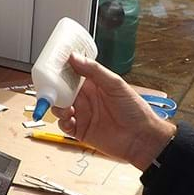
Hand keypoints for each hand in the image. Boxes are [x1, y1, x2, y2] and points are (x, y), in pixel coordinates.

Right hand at [52, 54, 175, 170]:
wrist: (141, 138)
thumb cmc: (135, 110)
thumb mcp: (115, 84)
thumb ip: (93, 71)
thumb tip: (74, 57)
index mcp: (94, 85)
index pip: (72, 74)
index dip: (61, 70)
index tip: (52, 65)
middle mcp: (86, 99)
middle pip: (62, 91)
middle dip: (54, 89)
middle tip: (51, 88)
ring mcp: (83, 115)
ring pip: (60, 108)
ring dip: (58, 106)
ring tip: (66, 107)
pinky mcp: (81, 131)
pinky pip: (64, 125)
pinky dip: (62, 122)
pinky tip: (69, 119)